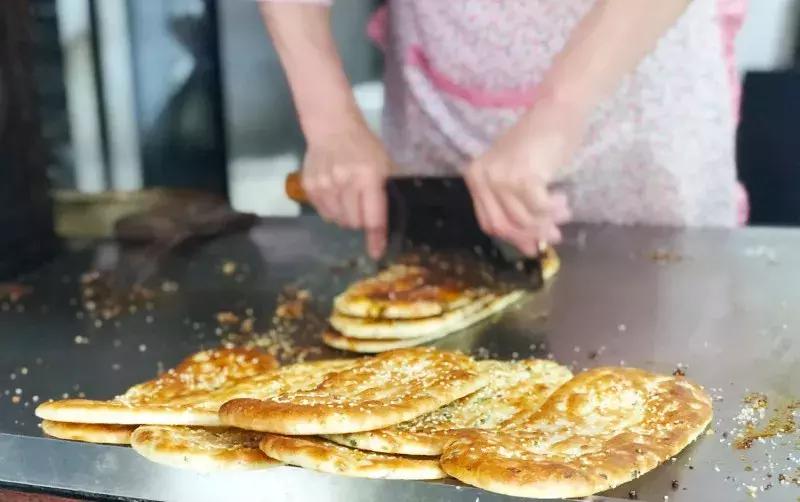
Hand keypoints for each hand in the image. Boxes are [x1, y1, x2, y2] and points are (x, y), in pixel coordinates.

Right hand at [302, 123, 391, 258]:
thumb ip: (387, 190)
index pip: (372, 217)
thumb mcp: (384, 163)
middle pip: (354, 223)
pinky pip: (323, 212)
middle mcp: (345, 183)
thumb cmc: (364, 146)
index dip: (375, 238)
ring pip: (337, 220)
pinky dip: (331, 210)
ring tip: (348, 199)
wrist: (332, 127)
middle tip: (363, 207)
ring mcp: (324, 185)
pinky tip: (335, 193)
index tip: (376, 253)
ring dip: (345, 216)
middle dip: (360, 221)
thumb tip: (391, 220)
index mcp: (368, 177)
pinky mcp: (309, 186)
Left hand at [464, 101, 581, 255]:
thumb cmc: (540, 140)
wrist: (557, 110)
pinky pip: (538, 210)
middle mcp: (482, 178)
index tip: (534, 245)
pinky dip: (553, 211)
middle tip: (555, 235)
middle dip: (530, 236)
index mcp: (475, 177)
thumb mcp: (518, 175)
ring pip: (523, 220)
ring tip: (564, 212)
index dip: (513, 238)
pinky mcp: (522, 177)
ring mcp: (500, 177)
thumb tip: (531, 247)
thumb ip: (517, 208)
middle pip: (503, 226)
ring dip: (548, 222)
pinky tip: (562, 201)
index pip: (489, 222)